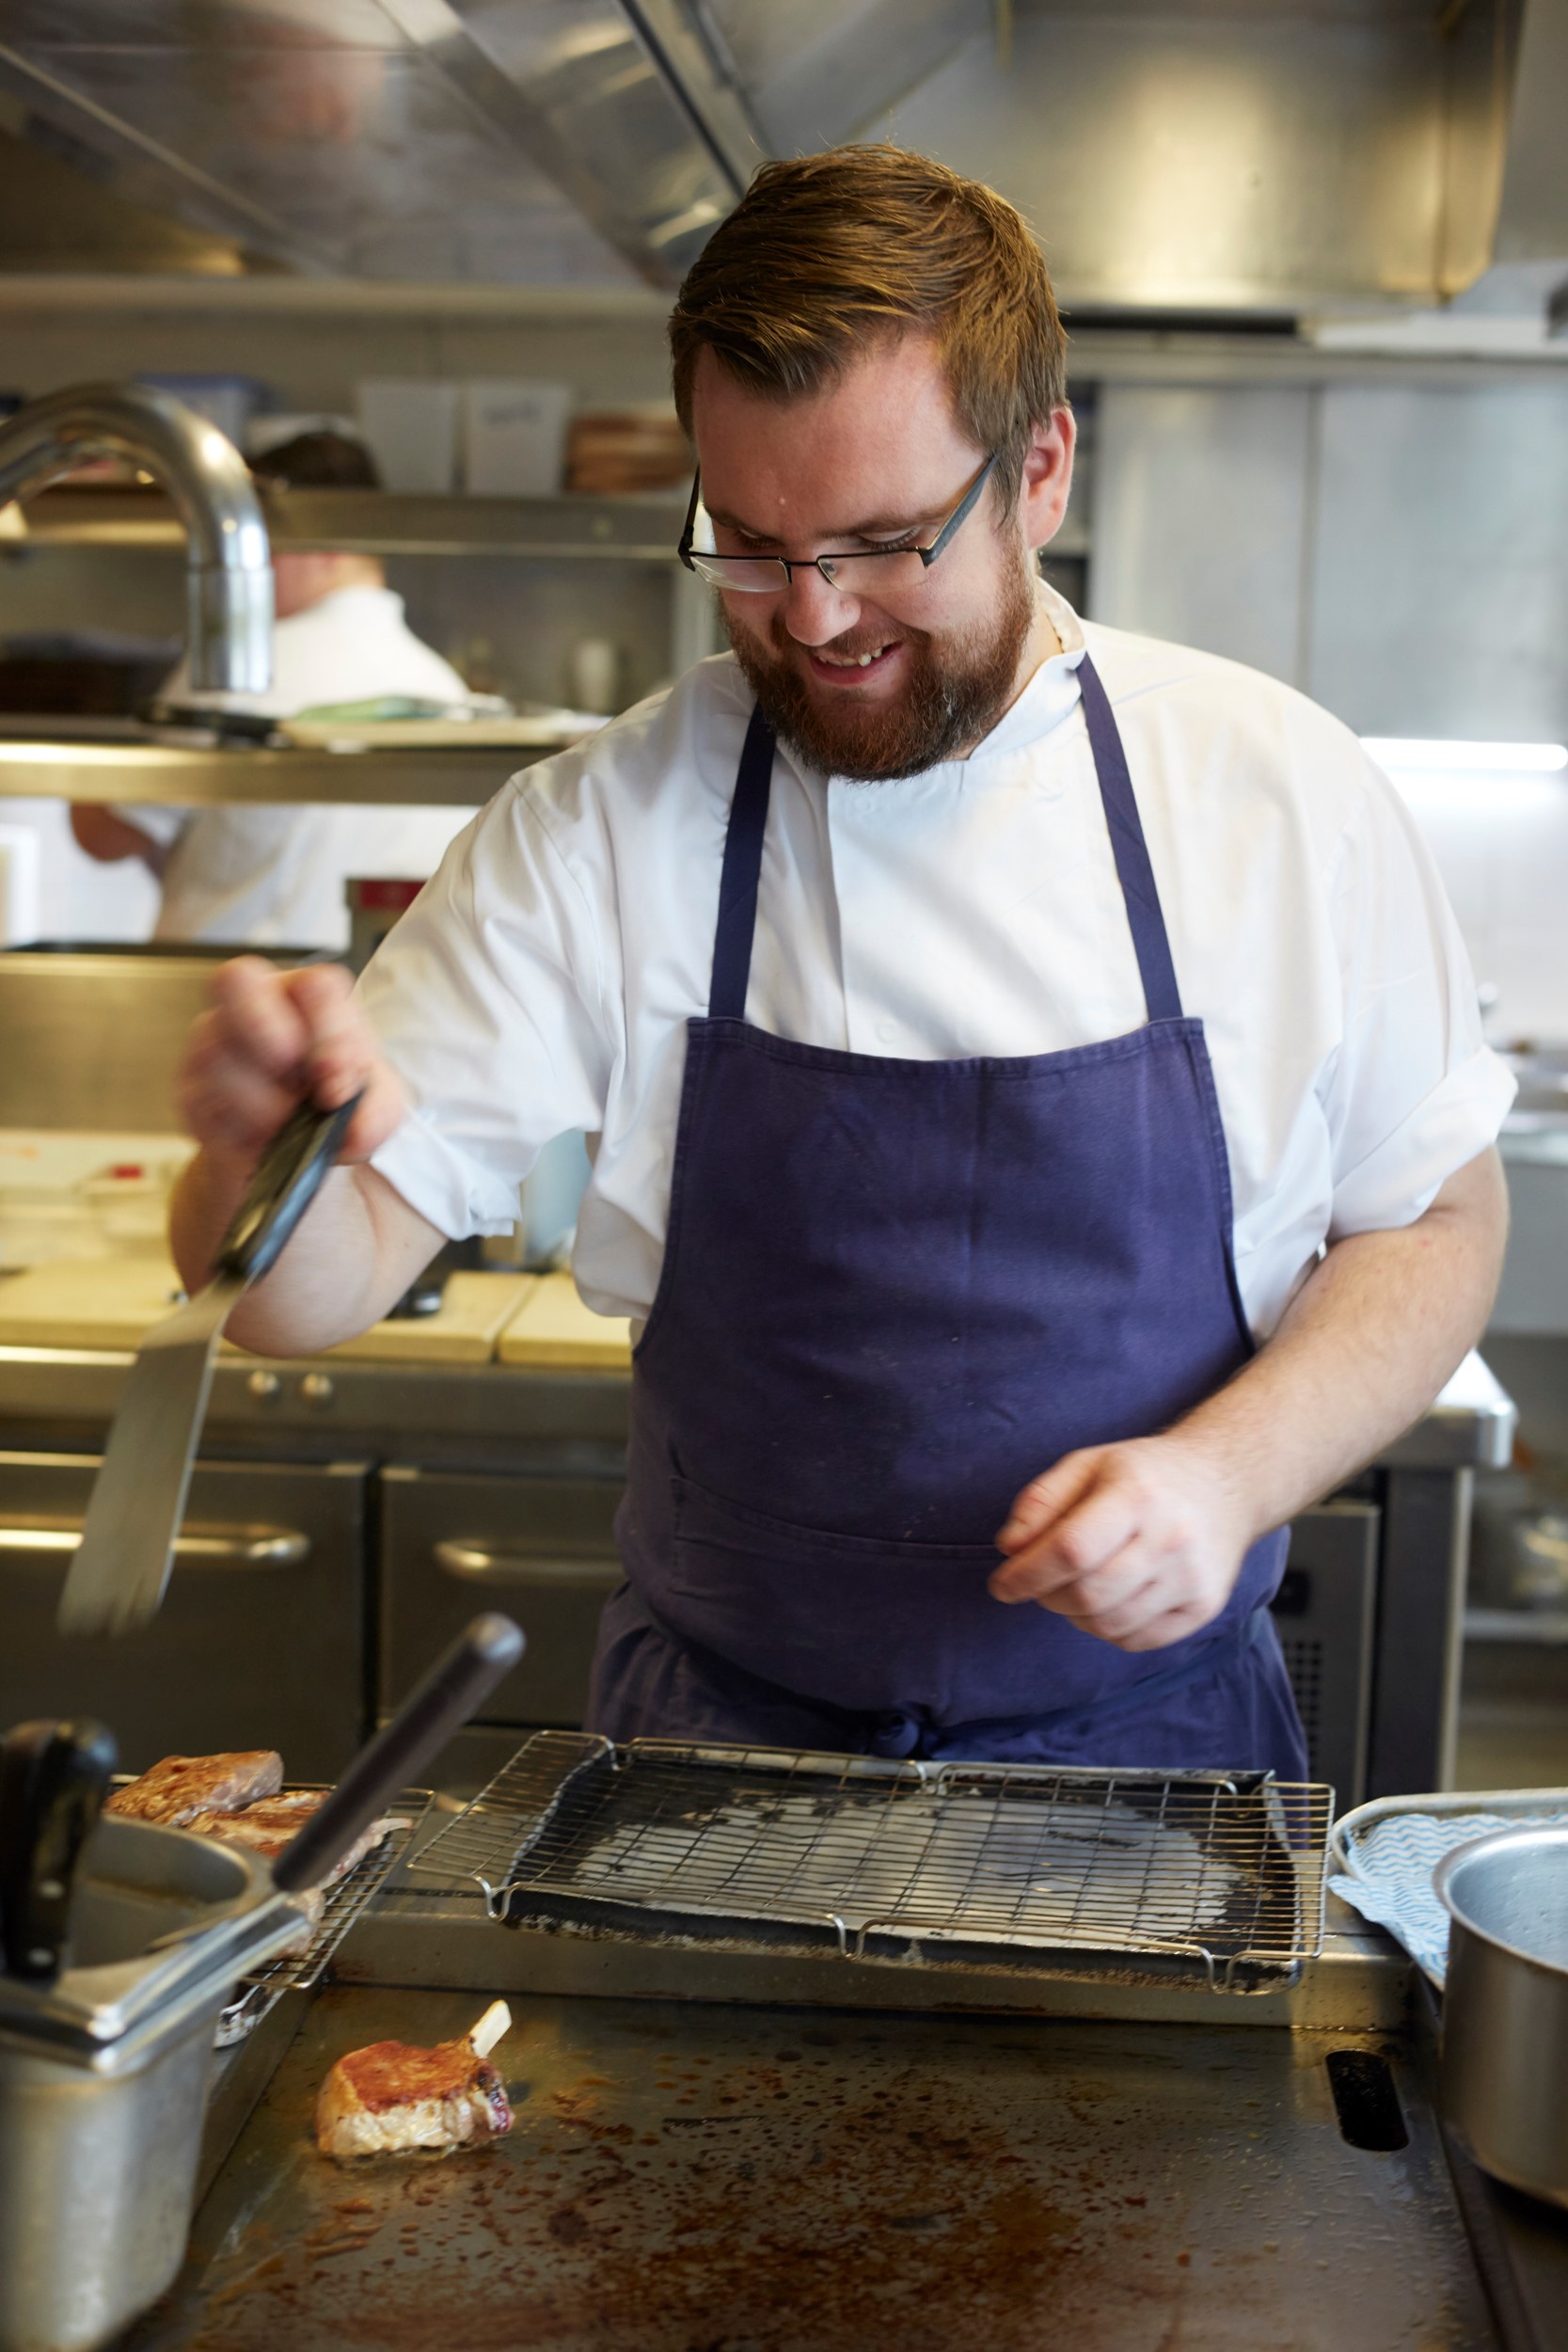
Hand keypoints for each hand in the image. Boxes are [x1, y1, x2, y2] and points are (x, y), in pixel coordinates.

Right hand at [178, 956, 404, 1171]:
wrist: (295, 1149)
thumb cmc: (335, 1103)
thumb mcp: (376, 1105)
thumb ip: (378, 1111)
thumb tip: (354, 1128)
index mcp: (306, 996)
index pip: (316, 986)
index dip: (332, 1034)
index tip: (341, 1081)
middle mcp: (253, 1005)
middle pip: (235, 979)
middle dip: (265, 1027)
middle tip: (293, 1074)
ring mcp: (213, 1043)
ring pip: (217, 1054)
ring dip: (262, 1102)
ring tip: (287, 1124)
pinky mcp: (190, 1090)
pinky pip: (201, 1102)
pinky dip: (239, 1129)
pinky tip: (261, 1138)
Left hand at [988, 1434, 1253, 1651]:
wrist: (1225, 1483)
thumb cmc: (1144, 1475)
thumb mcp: (1087, 1465)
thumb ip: (1040, 1501)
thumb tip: (1010, 1548)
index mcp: (1137, 1495)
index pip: (1071, 1550)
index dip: (1027, 1574)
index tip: (1002, 1584)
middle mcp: (1171, 1539)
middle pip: (1087, 1595)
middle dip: (1046, 1596)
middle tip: (1039, 1580)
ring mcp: (1192, 1578)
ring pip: (1107, 1624)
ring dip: (1074, 1613)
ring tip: (1076, 1584)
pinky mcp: (1203, 1607)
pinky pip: (1135, 1640)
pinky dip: (1107, 1627)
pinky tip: (1109, 1598)